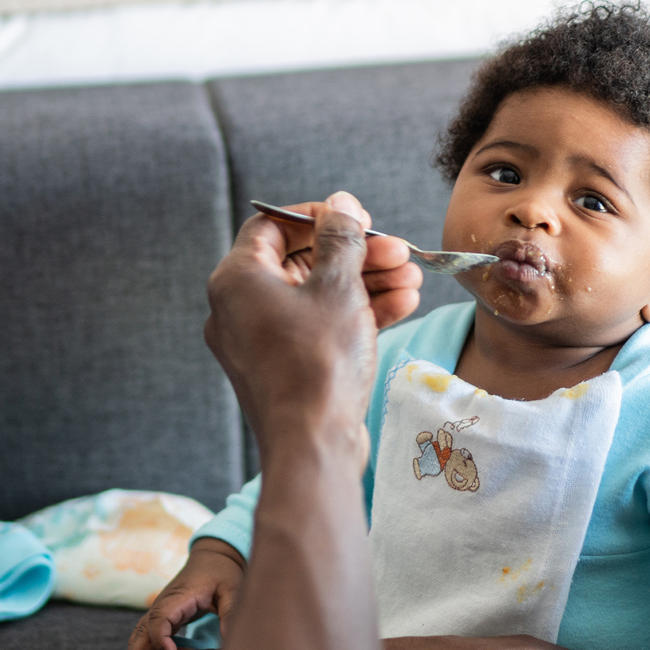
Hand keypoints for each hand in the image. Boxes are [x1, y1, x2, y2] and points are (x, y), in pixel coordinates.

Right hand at [127, 538, 244, 649]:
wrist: (215, 556)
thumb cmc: (223, 572)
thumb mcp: (233, 589)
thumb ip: (231, 613)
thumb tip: (230, 643)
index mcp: (180, 596)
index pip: (159, 618)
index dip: (160, 638)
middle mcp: (165, 602)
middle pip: (142, 629)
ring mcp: (163, 608)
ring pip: (141, 632)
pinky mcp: (166, 614)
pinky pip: (149, 632)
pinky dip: (147, 649)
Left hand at [204, 192, 418, 462]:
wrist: (312, 444)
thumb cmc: (318, 362)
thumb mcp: (338, 286)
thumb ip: (341, 238)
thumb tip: (340, 205)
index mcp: (237, 279)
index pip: (274, 225)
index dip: (319, 216)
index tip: (358, 220)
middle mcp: (239, 308)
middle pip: (301, 261)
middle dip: (356, 254)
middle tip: (398, 251)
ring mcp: (260, 341)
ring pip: (316, 295)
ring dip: (366, 282)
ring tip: (412, 278)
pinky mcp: (282, 368)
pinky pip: (318, 327)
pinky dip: (355, 314)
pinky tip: (403, 305)